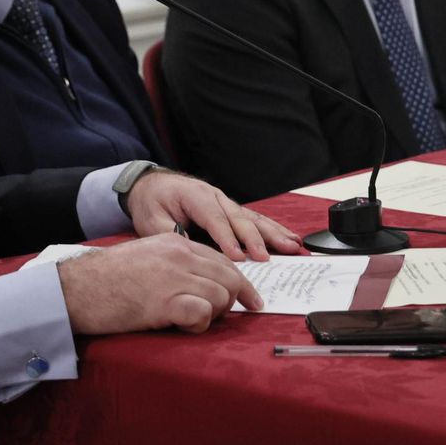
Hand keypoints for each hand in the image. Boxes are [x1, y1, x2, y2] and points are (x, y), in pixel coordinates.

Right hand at [57, 233, 261, 334]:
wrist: (78, 288)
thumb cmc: (107, 279)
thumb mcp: (147, 258)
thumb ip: (176, 265)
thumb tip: (204, 284)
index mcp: (175, 242)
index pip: (222, 260)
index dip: (240, 283)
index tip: (251, 300)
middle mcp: (179, 255)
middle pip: (229, 278)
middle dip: (232, 301)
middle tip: (221, 317)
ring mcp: (173, 278)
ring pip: (222, 296)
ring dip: (212, 314)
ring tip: (188, 321)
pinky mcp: (165, 303)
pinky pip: (203, 314)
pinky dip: (199, 325)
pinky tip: (182, 326)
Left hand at [126, 170, 303, 261]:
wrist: (152, 185)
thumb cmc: (152, 203)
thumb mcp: (152, 220)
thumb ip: (170, 234)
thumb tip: (191, 248)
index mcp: (196, 196)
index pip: (215, 219)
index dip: (227, 239)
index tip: (238, 258)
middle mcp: (216, 197)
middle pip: (240, 219)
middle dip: (255, 239)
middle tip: (267, 258)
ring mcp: (226, 202)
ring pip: (254, 219)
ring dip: (274, 234)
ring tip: (293, 247)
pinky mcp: (231, 210)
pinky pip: (256, 220)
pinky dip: (274, 230)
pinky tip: (291, 239)